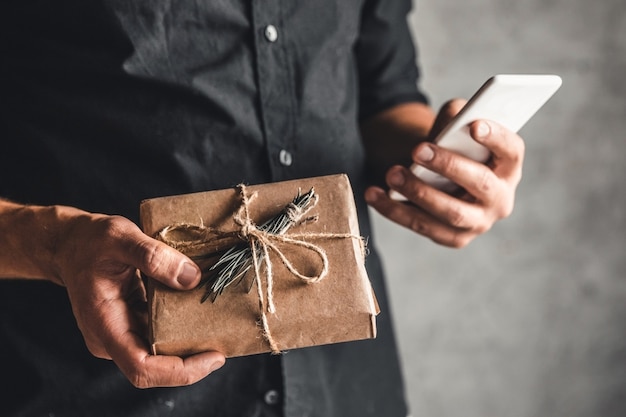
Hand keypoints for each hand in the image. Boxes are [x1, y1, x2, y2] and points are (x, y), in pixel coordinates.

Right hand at [50, 207, 224, 387]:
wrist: (70, 243)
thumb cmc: (89, 240)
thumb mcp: (120, 237)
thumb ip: (153, 256)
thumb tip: (192, 278)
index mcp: (105, 325)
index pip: (143, 368)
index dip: (180, 371)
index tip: (214, 357)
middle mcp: (112, 338)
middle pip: (157, 365)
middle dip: (193, 360)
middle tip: (226, 341)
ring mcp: (122, 333)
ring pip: (161, 352)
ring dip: (190, 344)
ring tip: (221, 326)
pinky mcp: (132, 323)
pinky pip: (160, 334)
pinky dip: (182, 327)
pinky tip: (203, 311)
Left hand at [365, 99, 524, 247]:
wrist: (437, 175)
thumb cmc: (451, 144)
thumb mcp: (456, 125)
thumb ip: (456, 117)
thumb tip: (450, 123)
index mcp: (509, 166)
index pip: (511, 151)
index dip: (496, 138)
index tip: (474, 125)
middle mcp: (500, 198)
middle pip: (480, 183)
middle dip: (448, 165)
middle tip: (418, 150)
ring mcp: (478, 222)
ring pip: (450, 213)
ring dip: (418, 193)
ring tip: (391, 174)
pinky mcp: (453, 238)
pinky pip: (423, 226)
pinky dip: (395, 210)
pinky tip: (374, 194)